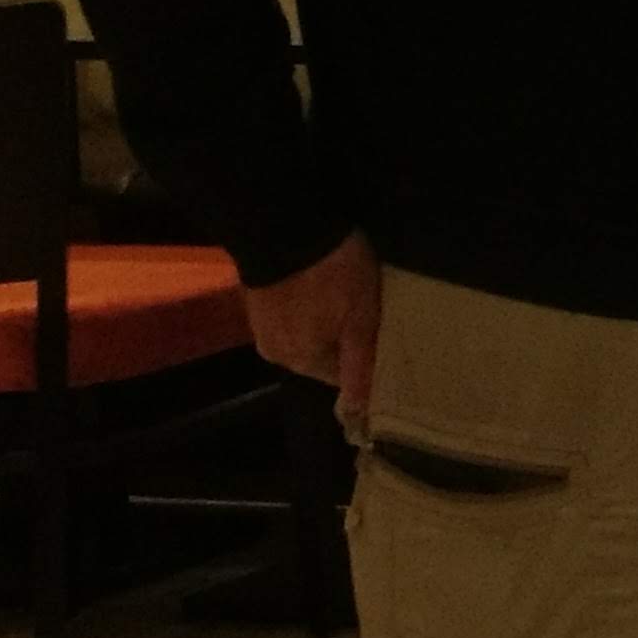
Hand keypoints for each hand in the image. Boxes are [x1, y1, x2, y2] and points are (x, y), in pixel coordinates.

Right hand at [246, 232, 382, 429]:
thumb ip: (359, 367)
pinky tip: (321, 285)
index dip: (364, 358)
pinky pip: (291, 315)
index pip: (340, 377)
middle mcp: (276, 351)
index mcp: (300, 361)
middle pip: (322, 355)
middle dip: (343, 338)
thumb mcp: (360, 320)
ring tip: (343, 294)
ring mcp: (262, 324)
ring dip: (324, 320)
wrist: (287, 224)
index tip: (380, 336)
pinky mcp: (258, 299)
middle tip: (365, 309)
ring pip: (306, 334)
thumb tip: (359, 413)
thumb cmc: (333, 274)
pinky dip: (307, 306)